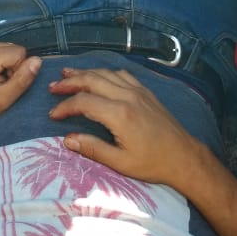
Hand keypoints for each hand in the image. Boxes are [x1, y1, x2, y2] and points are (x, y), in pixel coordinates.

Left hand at [0, 40, 41, 136]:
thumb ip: (23, 78)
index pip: (20, 53)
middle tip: (2, 84)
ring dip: (8, 65)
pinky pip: (1, 50)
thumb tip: (38, 60)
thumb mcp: (5, 98)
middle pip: (14, 49)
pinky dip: (2, 63)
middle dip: (14, 66)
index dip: (19, 70)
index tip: (7, 85)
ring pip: (9, 49)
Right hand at [48, 67, 200, 189]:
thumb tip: (67, 140)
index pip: (83, 102)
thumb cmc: (152, 163)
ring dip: (84, 72)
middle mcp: (127, 96)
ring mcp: (137, 90)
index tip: (53, 114)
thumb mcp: (120, 162)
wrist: (184, 156)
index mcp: (119, 114)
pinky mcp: (145, 91)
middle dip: (69, 82)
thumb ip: (92, 148)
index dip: (65, 106)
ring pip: (105, 73)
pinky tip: (98, 76)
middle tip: (53, 87)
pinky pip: (121, 74)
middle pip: (91, 80)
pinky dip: (104, 72)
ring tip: (67, 74)